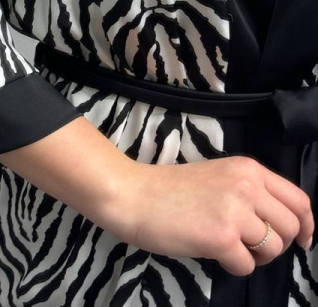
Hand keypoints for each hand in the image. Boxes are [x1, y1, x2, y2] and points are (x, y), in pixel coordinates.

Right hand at [108, 155, 313, 276]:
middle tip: (252, 247)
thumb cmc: (170, 189)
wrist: (134, 195)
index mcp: (248, 168)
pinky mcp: (221, 238)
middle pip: (291, 227)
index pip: (298, 199)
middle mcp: (247, 186)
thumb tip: (278, 222)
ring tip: (229, 246)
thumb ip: (249, 191)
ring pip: (273, 249)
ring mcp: (235, 211)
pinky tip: (212, 251)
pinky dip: (232, 266)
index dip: (307, 225)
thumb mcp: (218, 176)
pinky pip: (246, 266)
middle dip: (277, 244)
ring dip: (254, 256)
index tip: (303, 240)